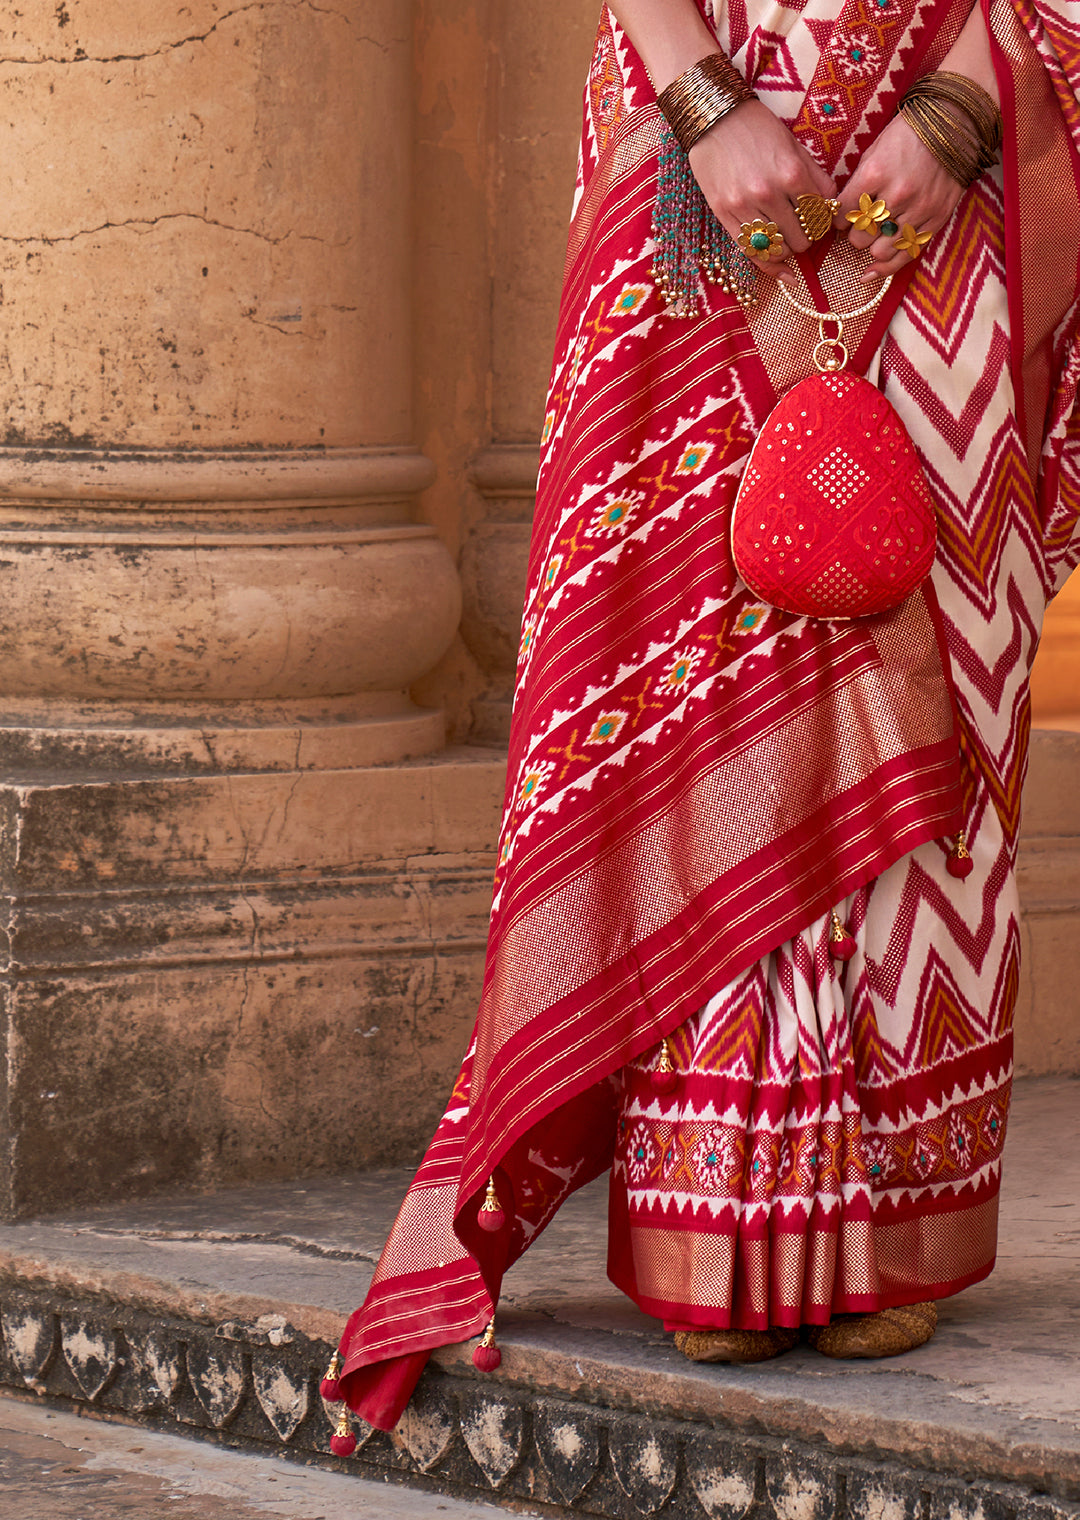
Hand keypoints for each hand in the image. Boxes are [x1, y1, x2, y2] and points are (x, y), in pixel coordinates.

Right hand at [688, 101, 837, 283]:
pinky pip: (750, 251)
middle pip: (801, 239)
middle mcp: (769, 194)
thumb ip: (814, 176)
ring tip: (787, 241)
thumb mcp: (793, 145)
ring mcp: (744, 207)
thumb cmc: (756, 127)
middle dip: (805, 239)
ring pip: (777, 249)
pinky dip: (768, 264)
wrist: (713, 116)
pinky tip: (780, 270)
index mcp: (792, 174)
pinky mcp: (724, 214)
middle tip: (802, 231)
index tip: (818, 223)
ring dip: (787, 250)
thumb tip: (830, 207)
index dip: (823, 224)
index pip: (820, 217)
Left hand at [836, 112, 963, 280]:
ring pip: (881, 250)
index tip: (841, 218)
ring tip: (874, 236)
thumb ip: (859, 183)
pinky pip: (908, 253)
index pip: (844, 212)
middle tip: (859, 226)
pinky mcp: (937, 218)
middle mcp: (896, 195)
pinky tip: (871, 273)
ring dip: (872, 247)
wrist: (954, 122)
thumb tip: (842, 212)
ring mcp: (918, 209)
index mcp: (875, 174)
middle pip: (859, 236)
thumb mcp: (875, 150)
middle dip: (855, 234)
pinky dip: (887, 266)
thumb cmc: (909, 134)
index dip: (838, 219)